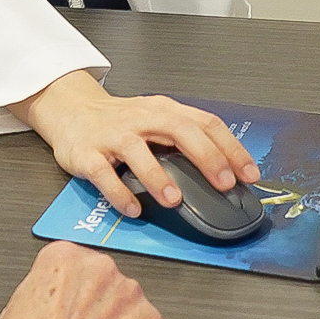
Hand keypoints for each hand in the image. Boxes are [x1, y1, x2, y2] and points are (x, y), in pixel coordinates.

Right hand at [0, 240, 166, 318]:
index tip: (68, 313)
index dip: (71, 296)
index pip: (74, 266)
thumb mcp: (14, 311)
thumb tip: (51, 308)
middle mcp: (100, 267)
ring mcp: (130, 294)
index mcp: (63, 258)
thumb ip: (43, 297)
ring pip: (130, 308)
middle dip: (99, 309)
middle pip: (105, 284)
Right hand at [14, 71, 258, 218]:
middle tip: (223, 184)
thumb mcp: (156, 119)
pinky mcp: (87, 153)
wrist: (70, 110)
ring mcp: (112, 135)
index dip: (230, 148)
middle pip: (179, 131)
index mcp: (164, 110)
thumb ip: (185, 139)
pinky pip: (103, 174)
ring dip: (158, 177)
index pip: (205, 123)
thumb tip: (225, 172)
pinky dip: (119, 193)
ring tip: (175, 200)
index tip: (249, 174)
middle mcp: (141, 119)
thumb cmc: (119, 121)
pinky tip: (133, 208)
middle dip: (205, 157)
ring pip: (138, 152)